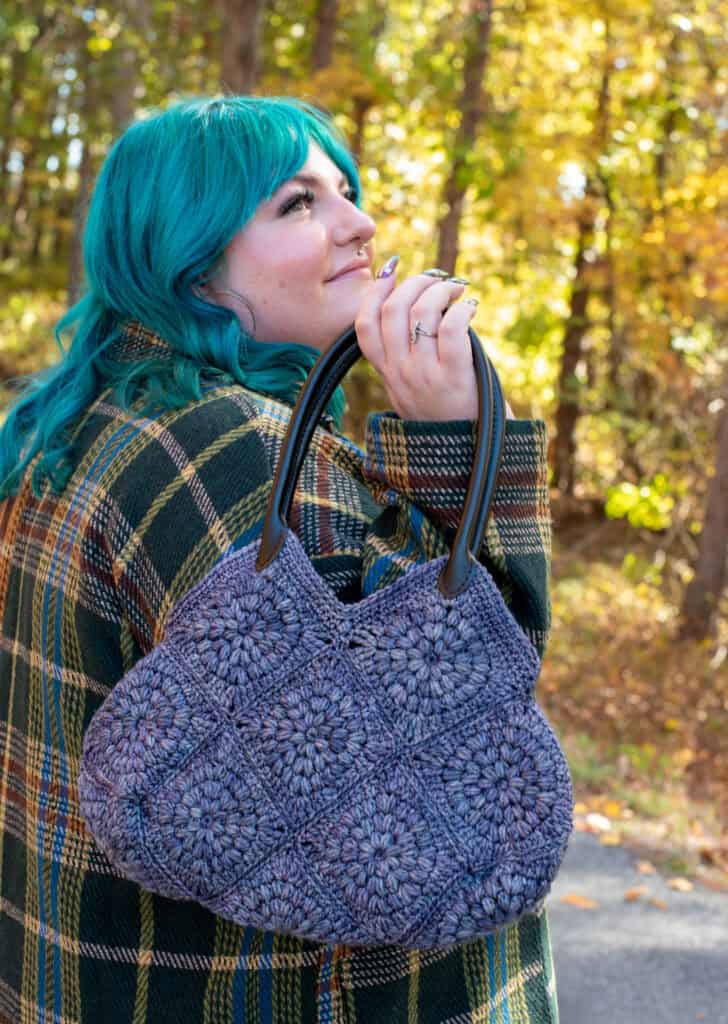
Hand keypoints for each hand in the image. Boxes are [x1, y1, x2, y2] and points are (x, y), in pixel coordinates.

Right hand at [355, 263, 497, 421]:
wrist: (472, 453)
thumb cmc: (449, 413)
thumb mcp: (412, 387)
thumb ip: (406, 353)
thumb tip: (418, 298)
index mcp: (387, 374)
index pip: (364, 325)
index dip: (374, 292)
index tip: (392, 271)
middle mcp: (401, 374)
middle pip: (393, 310)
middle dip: (415, 282)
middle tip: (437, 278)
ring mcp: (424, 376)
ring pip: (422, 313)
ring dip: (442, 290)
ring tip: (457, 291)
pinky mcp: (454, 378)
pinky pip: (451, 328)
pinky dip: (462, 309)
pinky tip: (471, 307)